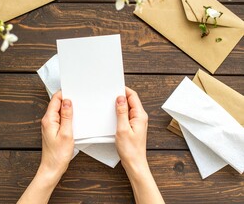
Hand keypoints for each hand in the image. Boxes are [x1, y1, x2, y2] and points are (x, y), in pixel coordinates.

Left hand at [39, 91, 73, 177]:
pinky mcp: (53, 129)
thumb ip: (67, 116)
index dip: (64, 94)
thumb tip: (67, 102)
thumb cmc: (58, 155)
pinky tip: (73, 120)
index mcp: (48, 119)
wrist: (52, 168)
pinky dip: (67, 117)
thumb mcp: (66, 133)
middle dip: (67, 100)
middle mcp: (47, 120)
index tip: (74, 93)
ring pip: (59, 111)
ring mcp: (50, 125)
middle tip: (78, 101)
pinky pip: (60, 118)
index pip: (55, 99)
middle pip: (57, 104)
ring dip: (67, 109)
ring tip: (77, 111)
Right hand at [115, 87, 164, 203]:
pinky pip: (126, 115)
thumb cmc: (130, 149)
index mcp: (140, 115)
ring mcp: (137, 122)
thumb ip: (121, 112)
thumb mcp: (122, 129)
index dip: (124, 90)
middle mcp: (140, 117)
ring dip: (120, 105)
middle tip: (109, 94)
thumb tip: (120, 98)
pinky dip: (120, 112)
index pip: (133, 96)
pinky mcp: (133, 126)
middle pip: (131, 100)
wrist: (134, 163)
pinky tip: (113, 115)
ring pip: (128, 108)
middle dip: (121, 96)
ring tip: (110, 104)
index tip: (115, 86)